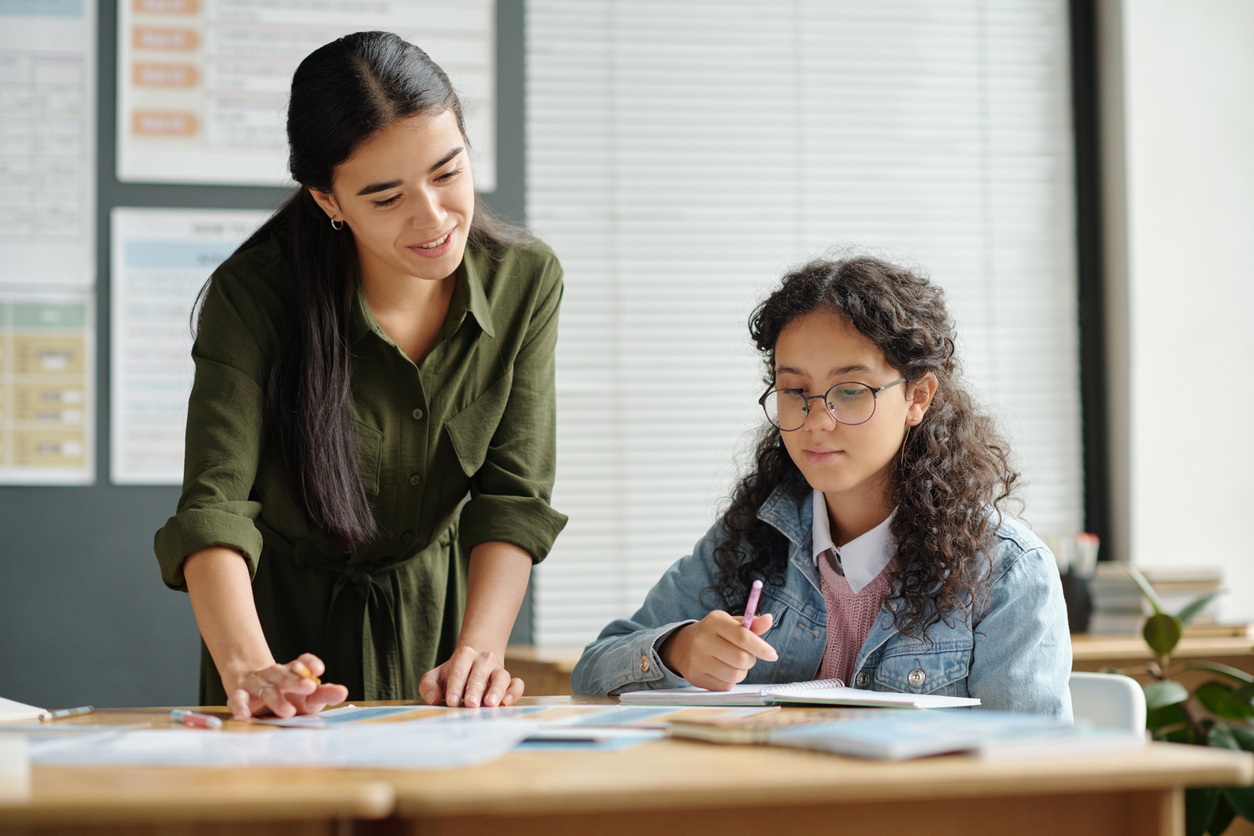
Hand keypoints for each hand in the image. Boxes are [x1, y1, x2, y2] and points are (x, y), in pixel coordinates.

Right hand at [225, 654, 348, 719]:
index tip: (319, 669)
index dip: (310, 664)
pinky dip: (240, 706)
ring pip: (266, 688)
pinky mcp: (239, 695)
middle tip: (309, 687)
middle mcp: (275, 675)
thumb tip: (343, 692)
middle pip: (285, 674)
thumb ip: (324, 694)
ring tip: (288, 711)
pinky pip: (237, 699)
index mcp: (293, 672)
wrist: (251, 690)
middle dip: (297, 680)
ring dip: (276, 699)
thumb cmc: (286, 696)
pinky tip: (244, 715)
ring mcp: (257, 684)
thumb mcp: (306, 697)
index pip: (302, 662)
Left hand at [419, 645, 523, 707]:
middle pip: (480, 672)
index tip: (451, 701)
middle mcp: (483, 659)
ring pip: (501, 676)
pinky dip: (513, 692)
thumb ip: (429, 686)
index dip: (455, 686)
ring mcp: (498, 669)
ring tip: (490, 704)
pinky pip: (516, 684)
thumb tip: (432, 699)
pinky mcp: (509, 681)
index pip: (459, 670)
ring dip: (497, 690)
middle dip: (475, 689)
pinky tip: (506, 702)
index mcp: (464, 655)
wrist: (475, 660)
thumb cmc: (453, 674)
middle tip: (470, 704)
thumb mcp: (436, 676)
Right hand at [660, 611, 776, 690]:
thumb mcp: (729, 624)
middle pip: (741, 659)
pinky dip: (729, 681)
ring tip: (733, 664)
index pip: (743, 637)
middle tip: (746, 657)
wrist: (681, 646)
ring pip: (735, 675)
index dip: (761, 648)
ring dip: (741, 672)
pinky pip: (725, 686)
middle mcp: (703, 640)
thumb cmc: (713, 634)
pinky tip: (722, 671)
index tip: (772, 655)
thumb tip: (769, 619)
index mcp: (715, 622)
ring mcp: (697, 660)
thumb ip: (751, 624)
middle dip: (750, 660)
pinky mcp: (695, 677)